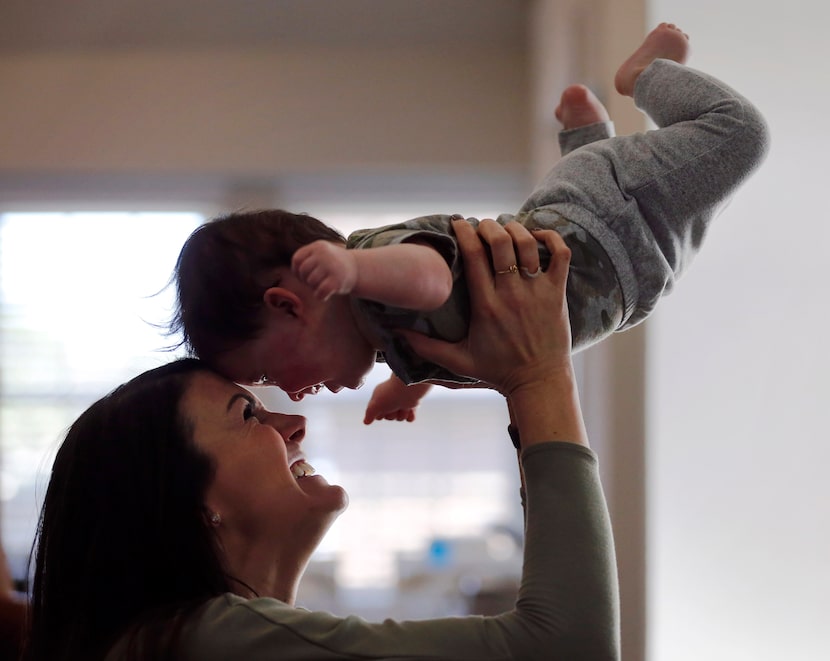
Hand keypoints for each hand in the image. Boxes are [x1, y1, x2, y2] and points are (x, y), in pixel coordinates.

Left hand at [292, 240, 357, 300]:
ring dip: (314, 287)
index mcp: (318, 246)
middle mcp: (324, 254)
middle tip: (315, 281)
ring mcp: (331, 266)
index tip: (305, 275)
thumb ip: (307, 258)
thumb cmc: (334, 264)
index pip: (297, 259)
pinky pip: (320, 292)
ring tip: (323, 284)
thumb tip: (294, 272)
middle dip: (306, 279)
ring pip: (311, 282)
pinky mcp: (337, 281)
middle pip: (303, 271)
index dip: (297, 270)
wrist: (358, 269)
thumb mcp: (321, 253)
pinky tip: (326, 294)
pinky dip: (320, 296)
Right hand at [363, 377, 430, 424]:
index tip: (383, 407)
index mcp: (380, 398)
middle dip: (392, 414)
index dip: (380, 414)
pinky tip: (410, 409)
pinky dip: (410, 415)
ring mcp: (401, 402)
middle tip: (394, 406)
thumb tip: (366, 422)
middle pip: (389, 417)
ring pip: (400, 418)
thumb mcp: (375, 404)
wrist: (410, 387)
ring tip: (404, 405)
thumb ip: (369, 413)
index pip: (377, 415)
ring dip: (402, 413)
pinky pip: (409, 418)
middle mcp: (390, 400)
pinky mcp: (411, 404)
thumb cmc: (391, 393)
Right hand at [404, 219, 572, 396]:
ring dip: (514, 229)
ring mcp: (537, 292)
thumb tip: (396, 334)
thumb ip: (426, 347)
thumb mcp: (458, 361)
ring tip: (505, 228)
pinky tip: (537, 235)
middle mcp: (511, 294)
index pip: (473, 256)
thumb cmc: (497, 371)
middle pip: (500, 242)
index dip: (464, 232)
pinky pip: (561, 254)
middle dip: (488, 226)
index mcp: (486, 306)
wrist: (538, 382)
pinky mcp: (557, 293)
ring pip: (527, 244)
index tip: (458, 223)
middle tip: (481, 226)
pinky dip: (551, 237)